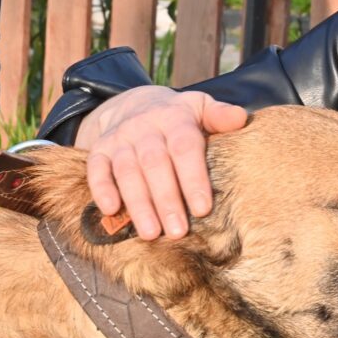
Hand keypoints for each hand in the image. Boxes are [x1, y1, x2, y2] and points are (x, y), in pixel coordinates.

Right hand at [75, 85, 248, 239]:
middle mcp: (144, 127)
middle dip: (166, 199)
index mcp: (174, 117)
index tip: (203, 209)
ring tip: (151, 233)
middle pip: (155, 163)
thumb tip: (241, 118)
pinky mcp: (99, 149)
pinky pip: (96, 169)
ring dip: (138, 203)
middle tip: (178, 231)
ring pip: (127, 171)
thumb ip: (220, 115)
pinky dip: (101, 189)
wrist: (135, 103)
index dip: (193, 178)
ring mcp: (119, 138)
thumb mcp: (200, 107)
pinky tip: (111, 211)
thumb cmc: (178, 116)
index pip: (185, 147)